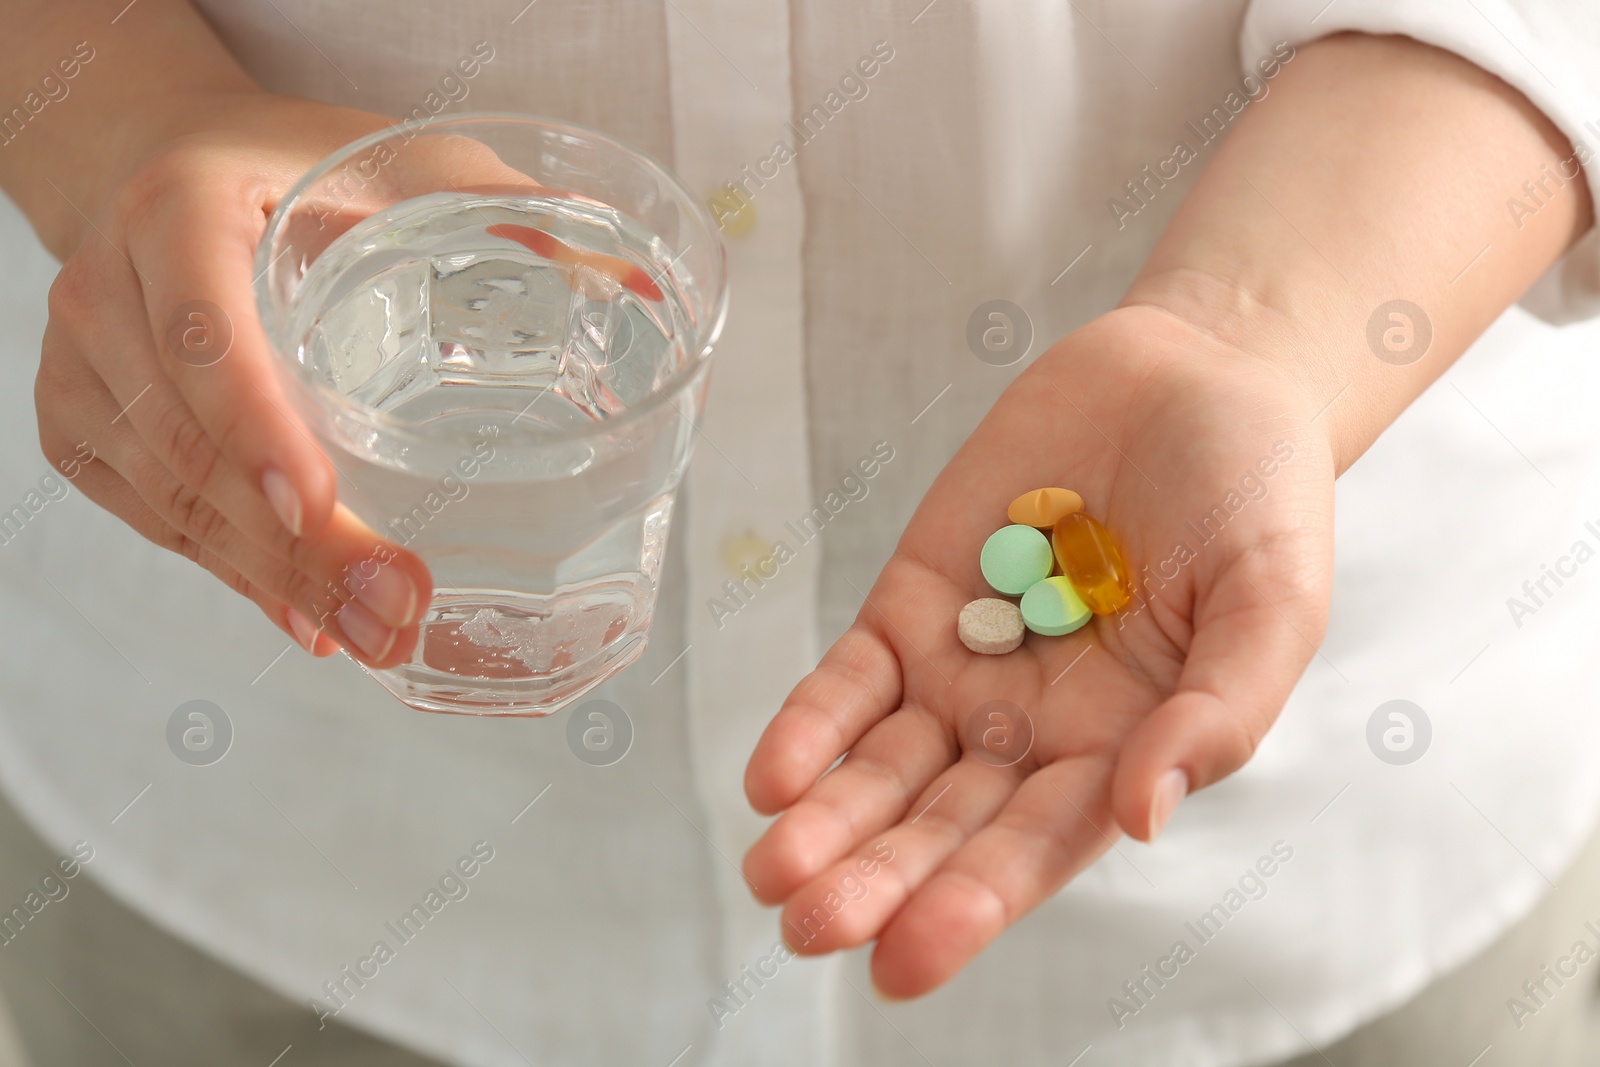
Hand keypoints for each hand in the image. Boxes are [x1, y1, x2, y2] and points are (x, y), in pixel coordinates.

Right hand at [33, 92, 528, 664]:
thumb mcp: (419, 164)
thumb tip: (641, 288)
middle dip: (294, 542)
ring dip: (274, 579)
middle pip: (188, 439)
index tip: (315, 503)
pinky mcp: (84, 424)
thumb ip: (517, 215)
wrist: (189, 176)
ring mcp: (86, 366)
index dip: (253, 421)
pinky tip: (309, 617)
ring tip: (377, 637)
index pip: (202, 325)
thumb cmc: (314, 173)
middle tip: (396, 611)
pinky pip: (155, 520)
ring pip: (170, 498)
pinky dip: (236, 575)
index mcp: (178, 207)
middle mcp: (108, 289)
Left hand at [741, 303, 1334, 996]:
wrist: (1190, 378)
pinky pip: (852, 677)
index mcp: (1121, 752)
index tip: (905, 959)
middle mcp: (1032, 730)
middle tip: (812, 929)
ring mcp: (964, 667)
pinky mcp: (912, 601)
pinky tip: (772, 777)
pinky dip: (811, 723)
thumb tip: (1147, 815)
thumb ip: (1221, 710)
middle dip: (878, 879)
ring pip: (881, 764)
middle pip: (942, 823)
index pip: (1035, 848)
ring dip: (827, 820)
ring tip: (772, 873)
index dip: (971, 905)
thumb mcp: (1273, 601)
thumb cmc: (1254, 497)